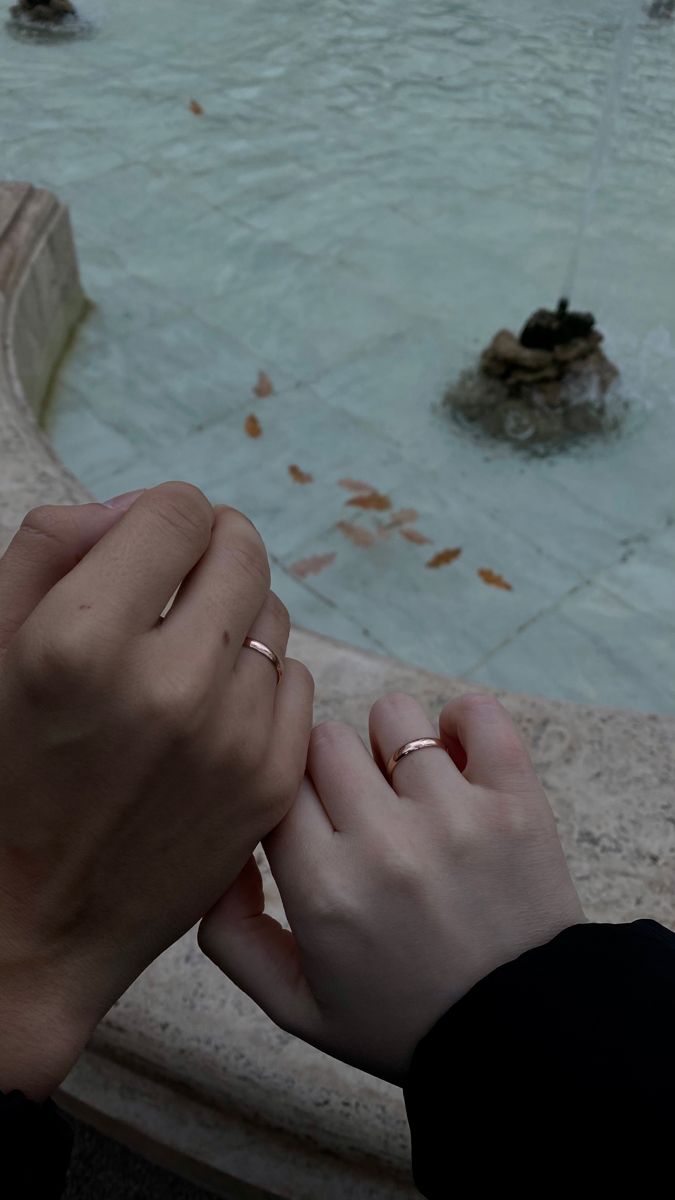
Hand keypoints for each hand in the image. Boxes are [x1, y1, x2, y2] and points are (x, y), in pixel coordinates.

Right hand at [0, 483, 312, 1097]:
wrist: (35, 920)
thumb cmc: (1, 773)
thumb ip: (53, 546)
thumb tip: (135, 508)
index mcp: (82, 643)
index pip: (178, 512)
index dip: (161, 515)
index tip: (146, 546)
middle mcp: (169, 686)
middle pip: (242, 551)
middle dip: (210, 548)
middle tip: (179, 580)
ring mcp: (232, 740)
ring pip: (273, 615)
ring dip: (234, 616)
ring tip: (187, 654)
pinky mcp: (271, 784)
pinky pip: (295, 680)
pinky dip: (259, 679)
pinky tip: (213, 709)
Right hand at [200, 691, 582, 1083]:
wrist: (519, 1040)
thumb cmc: (402, 1018)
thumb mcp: (294, 1004)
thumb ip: (231, 931)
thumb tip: (225, 849)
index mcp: (323, 888)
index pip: (275, 782)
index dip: (288, 793)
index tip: (311, 818)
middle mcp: (384, 843)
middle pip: (325, 740)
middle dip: (333, 769)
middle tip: (359, 809)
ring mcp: (455, 817)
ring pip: (393, 716)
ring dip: (393, 744)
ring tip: (411, 789)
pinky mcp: (516, 803)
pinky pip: (478, 714)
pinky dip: (463, 723)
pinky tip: (459, 760)